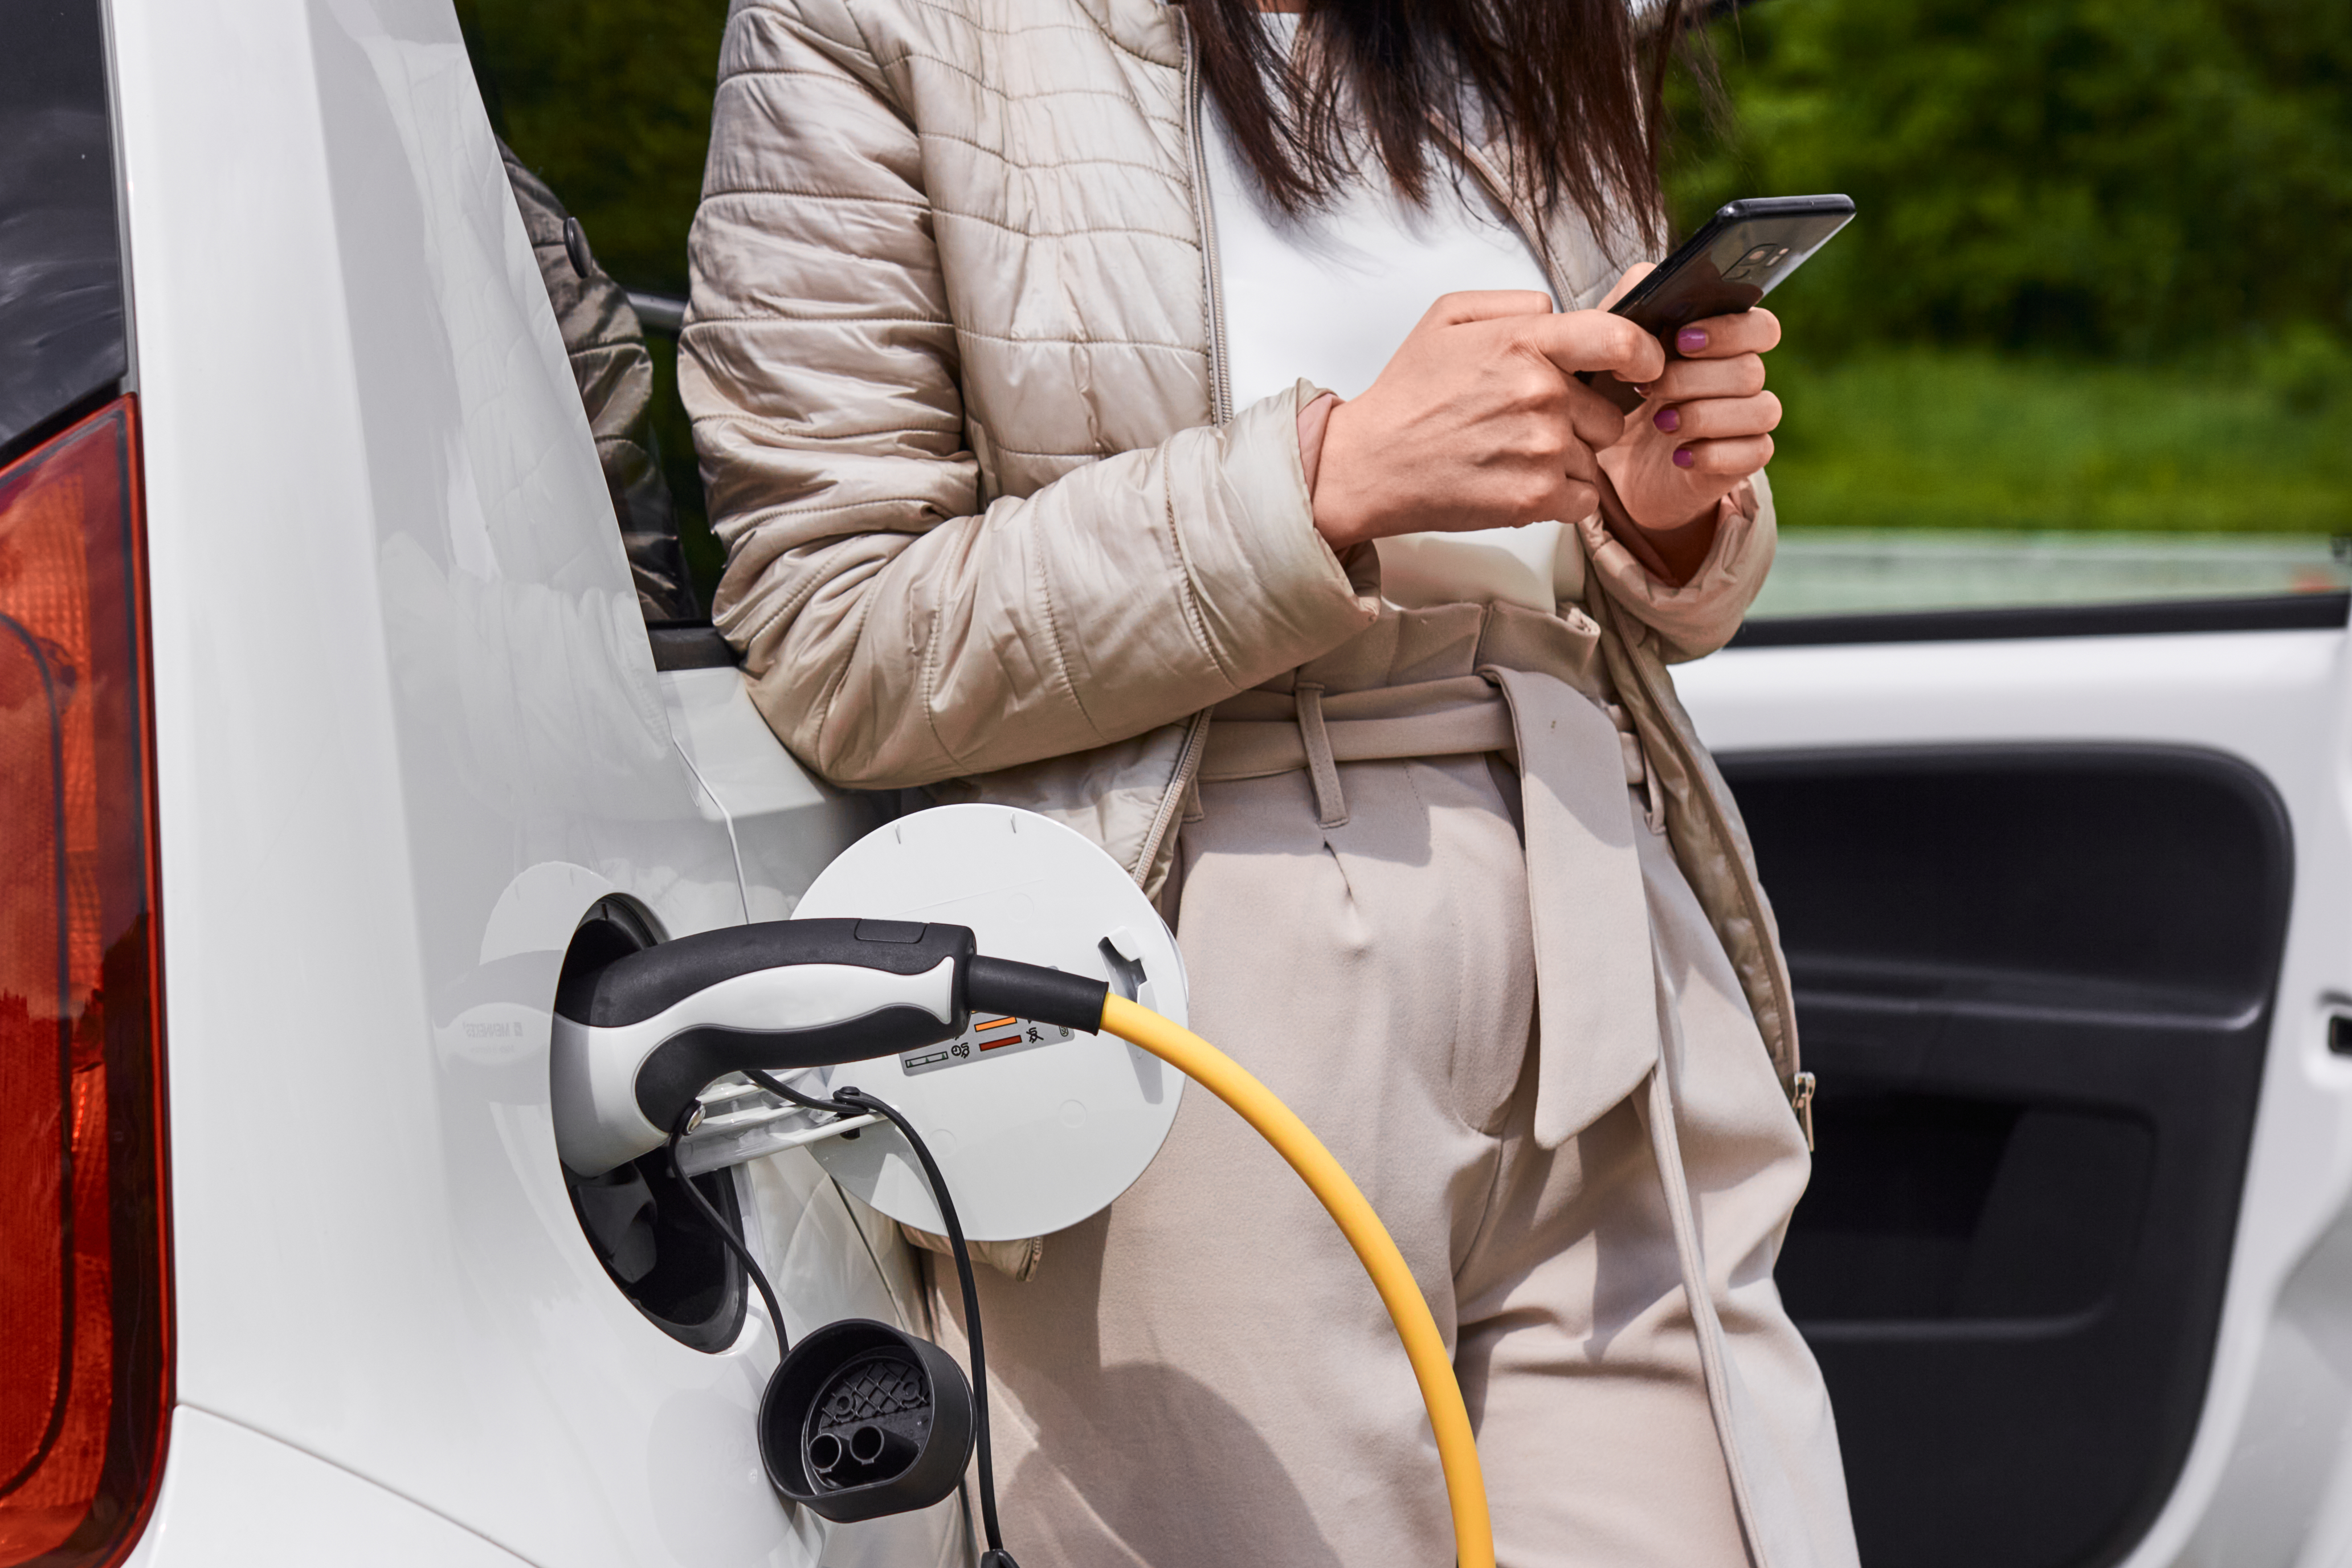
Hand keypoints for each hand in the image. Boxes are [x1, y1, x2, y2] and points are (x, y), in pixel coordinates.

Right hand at [1311, 291, 1665, 549]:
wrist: (1368, 465)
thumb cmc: (1406, 396)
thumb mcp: (1448, 317)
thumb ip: (1515, 303)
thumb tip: (1558, 310)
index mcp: (1525, 342)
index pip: (1622, 339)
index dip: (1645, 355)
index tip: (1642, 368)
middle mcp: (1541, 394)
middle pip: (1610, 412)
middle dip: (1581, 419)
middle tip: (1527, 423)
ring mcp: (1542, 448)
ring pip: (1595, 457)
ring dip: (1567, 459)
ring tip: (1512, 454)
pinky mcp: (1535, 497)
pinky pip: (1585, 499)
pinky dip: (1561, 497)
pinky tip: (1518, 481)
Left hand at [1593, 266, 1782, 532]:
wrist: (1608, 460)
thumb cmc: (1615, 394)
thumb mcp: (1611, 348)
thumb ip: (1630, 306)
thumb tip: (1655, 288)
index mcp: (1721, 343)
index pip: (1760, 325)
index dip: (1729, 331)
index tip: (1681, 339)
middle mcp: (1742, 378)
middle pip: (1752, 369)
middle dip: (1696, 379)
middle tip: (1649, 388)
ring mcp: (1747, 421)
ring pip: (1761, 409)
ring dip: (1704, 415)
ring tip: (1659, 423)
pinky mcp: (1743, 459)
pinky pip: (1755, 452)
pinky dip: (1714, 454)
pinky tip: (1680, 456)